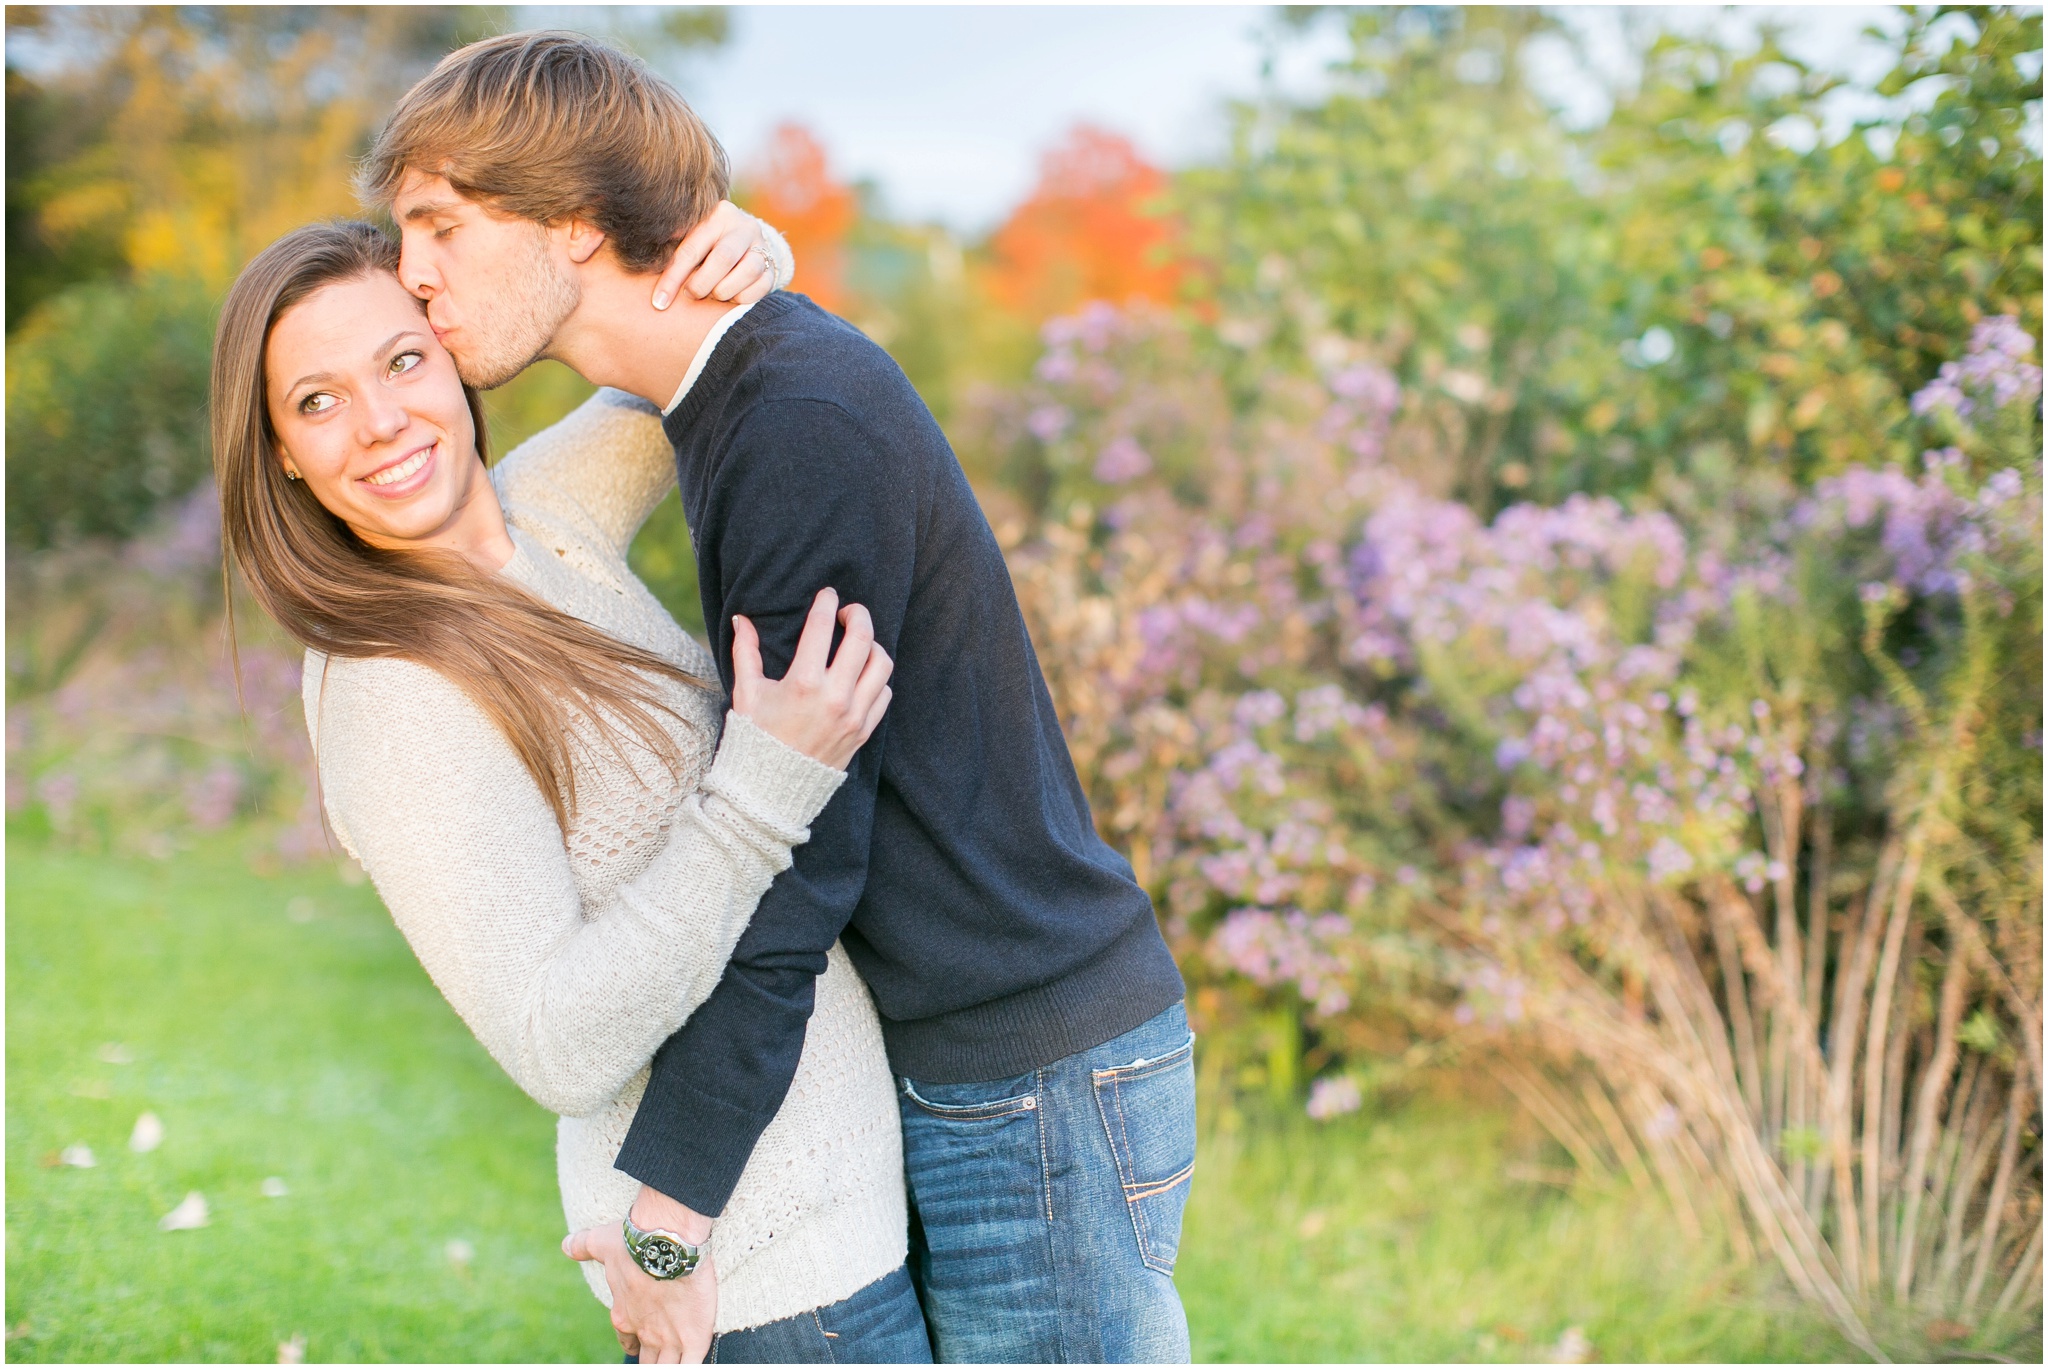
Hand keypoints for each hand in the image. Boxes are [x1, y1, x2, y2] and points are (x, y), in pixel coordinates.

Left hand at [563, 1220, 716, 1363]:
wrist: (667, 1242)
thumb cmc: (634, 1243)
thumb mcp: (602, 1243)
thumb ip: (584, 1246)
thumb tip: (567, 1245)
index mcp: (624, 1316)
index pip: (628, 1342)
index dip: (634, 1344)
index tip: (640, 1343)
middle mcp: (646, 1333)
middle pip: (649, 1361)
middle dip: (653, 1361)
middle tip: (658, 1355)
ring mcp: (670, 1338)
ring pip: (668, 1366)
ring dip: (670, 1364)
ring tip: (675, 1360)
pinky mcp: (694, 1337)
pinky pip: (692, 1365)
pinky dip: (691, 1366)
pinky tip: (693, 1363)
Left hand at [652, 200, 776, 310]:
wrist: (745, 243)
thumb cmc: (706, 244)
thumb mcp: (691, 238)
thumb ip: (674, 249)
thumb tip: (646, 266)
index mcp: (717, 215)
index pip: (692, 249)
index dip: (673, 278)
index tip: (660, 302)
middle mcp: (742, 226)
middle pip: (723, 258)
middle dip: (702, 284)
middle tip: (692, 295)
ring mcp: (762, 246)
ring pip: (747, 272)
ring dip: (725, 291)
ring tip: (714, 295)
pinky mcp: (772, 266)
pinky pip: (761, 287)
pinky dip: (742, 297)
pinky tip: (731, 297)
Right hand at [731, 587, 893, 770]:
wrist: (771, 788)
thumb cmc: (755, 738)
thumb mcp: (746, 693)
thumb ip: (746, 652)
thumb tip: (741, 619)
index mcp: (803, 683)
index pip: (822, 627)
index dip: (826, 603)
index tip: (827, 594)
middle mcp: (834, 697)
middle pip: (863, 639)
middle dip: (858, 615)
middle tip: (848, 611)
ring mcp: (853, 716)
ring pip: (882, 665)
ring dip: (873, 645)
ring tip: (859, 642)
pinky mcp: (863, 732)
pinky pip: (885, 694)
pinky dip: (878, 678)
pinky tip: (863, 673)